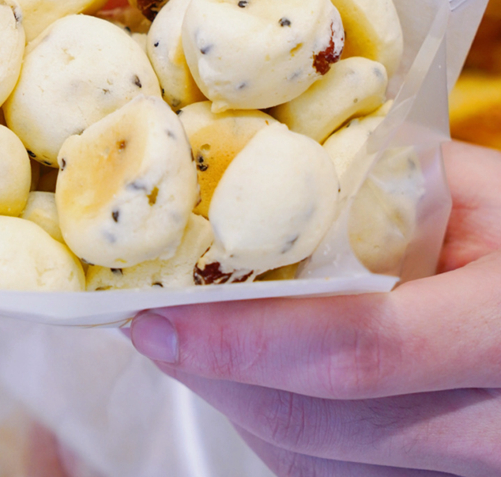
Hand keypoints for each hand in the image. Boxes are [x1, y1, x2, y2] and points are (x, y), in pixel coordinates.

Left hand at [129, 140, 500, 475]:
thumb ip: (392, 177)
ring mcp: (472, 468)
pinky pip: (343, 474)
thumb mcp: (490, 190)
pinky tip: (258, 375)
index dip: (244, 339)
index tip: (156, 318)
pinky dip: (284, 426)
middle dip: (218, 373)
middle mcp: (492, 422)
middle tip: (153, 326)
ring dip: (241, 402)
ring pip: (320, 462)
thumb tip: (275, 173)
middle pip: (319, 423)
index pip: (356, 346)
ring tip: (193, 342)